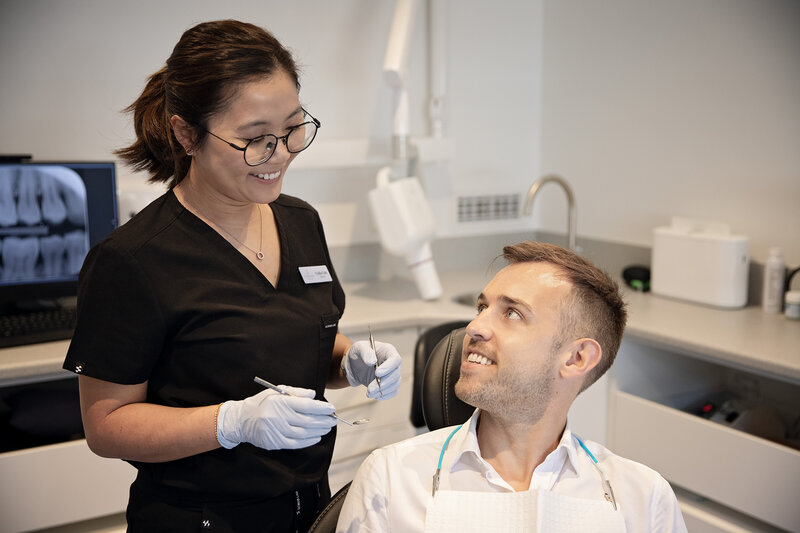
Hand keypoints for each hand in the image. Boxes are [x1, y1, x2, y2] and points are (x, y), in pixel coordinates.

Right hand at [216, 385, 336, 449]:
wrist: (241, 420)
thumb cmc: (262, 403)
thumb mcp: (277, 392)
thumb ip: (296, 392)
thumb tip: (313, 395)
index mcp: (280, 402)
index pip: (306, 405)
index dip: (321, 408)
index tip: (331, 409)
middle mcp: (278, 417)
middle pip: (307, 420)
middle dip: (323, 420)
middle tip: (333, 419)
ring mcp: (276, 431)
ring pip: (303, 433)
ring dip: (318, 431)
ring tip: (327, 428)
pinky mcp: (275, 442)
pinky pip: (295, 443)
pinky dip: (308, 441)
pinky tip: (316, 437)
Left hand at [343, 340, 401, 399]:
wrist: (354, 364)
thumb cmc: (359, 352)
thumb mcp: (358, 348)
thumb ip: (365, 352)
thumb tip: (372, 362)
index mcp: (388, 351)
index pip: (395, 359)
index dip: (388, 367)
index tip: (377, 373)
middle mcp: (393, 363)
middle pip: (396, 374)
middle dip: (384, 383)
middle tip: (370, 389)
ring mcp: (392, 374)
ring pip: (395, 384)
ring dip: (382, 391)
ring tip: (369, 393)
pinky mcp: (389, 384)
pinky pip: (392, 391)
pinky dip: (385, 395)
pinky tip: (375, 395)